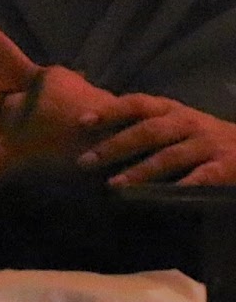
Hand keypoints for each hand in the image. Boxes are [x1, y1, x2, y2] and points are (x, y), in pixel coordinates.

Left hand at [79, 94, 235, 185]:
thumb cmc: (203, 136)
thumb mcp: (177, 121)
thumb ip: (146, 121)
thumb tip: (96, 126)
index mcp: (171, 109)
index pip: (136, 103)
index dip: (109, 111)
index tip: (81, 122)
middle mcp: (187, 122)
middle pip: (146, 132)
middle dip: (114, 146)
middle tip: (85, 161)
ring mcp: (207, 144)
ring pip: (169, 157)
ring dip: (140, 171)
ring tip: (114, 185)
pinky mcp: (227, 166)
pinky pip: (203, 177)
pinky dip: (184, 186)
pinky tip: (165, 197)